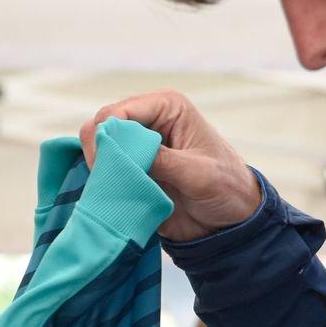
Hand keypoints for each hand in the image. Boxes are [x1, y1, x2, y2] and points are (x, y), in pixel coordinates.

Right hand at [80, 90, 264, 241]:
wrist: (229, 219)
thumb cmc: (226, 187)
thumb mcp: (199, 174)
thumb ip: (164, 161)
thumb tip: (126, 153)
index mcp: (167, 107)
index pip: (120, 111)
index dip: (108, 135)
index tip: (110, 166)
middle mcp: (147, 120)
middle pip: (101, 126)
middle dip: (100, 152)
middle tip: (109, 181)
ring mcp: (136, 145)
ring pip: (96, 147)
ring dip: (100, 169)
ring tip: (111, 190)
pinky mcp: (130, 168)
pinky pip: (102, 169)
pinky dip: (101, 181)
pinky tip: (109, 195)